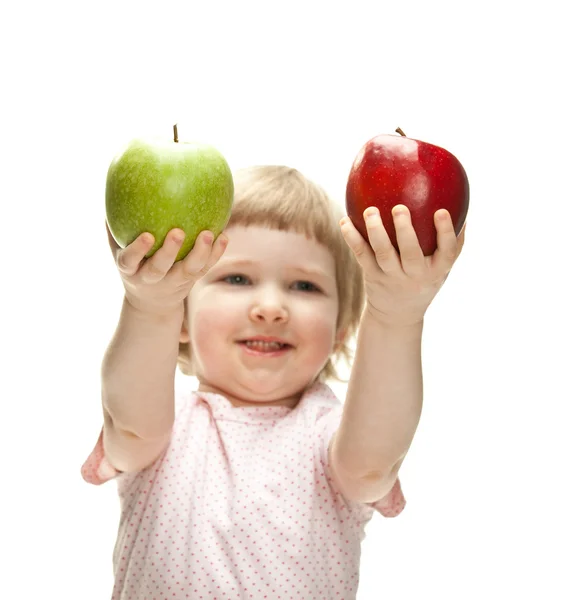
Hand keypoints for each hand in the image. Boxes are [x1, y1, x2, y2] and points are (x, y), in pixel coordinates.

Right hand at [106, 223, 227, 316]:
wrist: (152, 302)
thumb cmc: (134, 264)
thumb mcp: (119, 250)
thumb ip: (115, 227)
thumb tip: (114, 189)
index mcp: (130, 270)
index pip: (129, 261)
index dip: (137, 250)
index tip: (147, 236)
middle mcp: (151, 278)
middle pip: (160, 268)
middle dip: (169, 251)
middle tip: (178, 232)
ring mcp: (173, 281)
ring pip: (188, 270)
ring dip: (199, 253)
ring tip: (208, 234)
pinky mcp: (191, 281)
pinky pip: (204, 268)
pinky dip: (215, 254)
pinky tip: (224, 236)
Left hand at [340, 205, 464, 327]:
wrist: (398, 315)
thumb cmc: (424, 280)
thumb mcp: (442, 267)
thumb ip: (451, 241)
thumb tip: (462, 204)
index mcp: (437, 270)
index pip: (447, 251)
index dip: (445, 232)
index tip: (441, 211)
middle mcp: (415, 275)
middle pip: (411, 254)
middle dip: (405, 231)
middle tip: (399, 208)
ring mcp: (392, 277)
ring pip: (384, 254)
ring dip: (376, 231)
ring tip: (370, 211)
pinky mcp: (373, 276)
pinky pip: (362, 255)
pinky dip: (352, 238)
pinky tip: (345, 221)